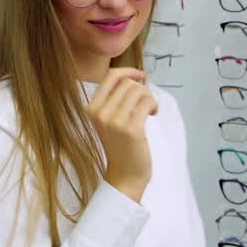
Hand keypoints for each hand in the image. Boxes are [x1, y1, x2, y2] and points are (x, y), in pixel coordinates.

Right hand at [85, 67, 157, 201]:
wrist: (125, 175)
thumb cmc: (121, 146)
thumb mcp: (109, 120)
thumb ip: (115, 99)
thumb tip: (135, 76)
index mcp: (92, 109)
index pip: (110, 76)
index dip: (128, 71)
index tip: (141, 76)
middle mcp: (100, 113)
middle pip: (127, 82)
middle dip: (142, 88)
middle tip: (146, 103)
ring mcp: (114, 121)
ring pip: (138, 90)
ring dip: (149, 97)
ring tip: (149, 110)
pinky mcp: (131, 129)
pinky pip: (147, 102)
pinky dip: (154, 105)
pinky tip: (153, 114)